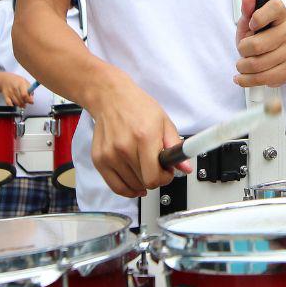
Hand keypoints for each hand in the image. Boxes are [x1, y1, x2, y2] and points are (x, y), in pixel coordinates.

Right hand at [0, 74, 34, 108]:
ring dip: (20, 105)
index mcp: (21, 84)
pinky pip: (9, 104)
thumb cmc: (17, 81)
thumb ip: (30, 90)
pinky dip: (13, 106)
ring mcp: (9, 92)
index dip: (29, 100)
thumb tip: (31, 99)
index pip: (24, 94)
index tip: (31, 102)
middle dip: (25, 103)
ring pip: (16, 102)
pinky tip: (15, 105)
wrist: (5, 79)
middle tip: (26, 103)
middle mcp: (15, 88)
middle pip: (21, 99)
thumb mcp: (25, 82)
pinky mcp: (5, 96)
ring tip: (22, 104)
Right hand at [88, 70, 185, 196]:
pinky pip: (115, 186)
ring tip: (144, 167)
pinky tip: (134, 183)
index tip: (166, 172)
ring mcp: (110, 155)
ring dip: (141, 181)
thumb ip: (176, 146)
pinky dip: (127, 189)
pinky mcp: (99, 159)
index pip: (154, 177)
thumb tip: (186, 167)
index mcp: (144, 137)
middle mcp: (125, 147)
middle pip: (144, 182)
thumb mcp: (164, 122)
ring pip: (131, 186)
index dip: (164, 178)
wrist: (111, 97)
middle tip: (156, 166)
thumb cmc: (137, 107)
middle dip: (155, 178)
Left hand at [235, 0, 285, 87]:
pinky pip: (262, 79)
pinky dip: (247, 80)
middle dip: (242, 49)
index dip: (258, 17)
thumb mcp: (252, 21)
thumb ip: (248, 10)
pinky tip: (242, 77)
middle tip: (243, 49)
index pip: (274, 8)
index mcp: (281, 14)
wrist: (284, 52)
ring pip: (257, 64)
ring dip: (243, 66)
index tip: (252, 24)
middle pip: (256, 45)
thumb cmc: (263, 34)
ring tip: (243, 64)